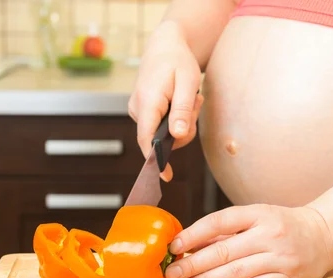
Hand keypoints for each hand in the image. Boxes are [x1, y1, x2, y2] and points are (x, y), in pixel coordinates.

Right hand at [128, 20, 203, 181]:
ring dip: (182, 122)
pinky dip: (175, 118)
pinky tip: (180, 101)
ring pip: (163, 132)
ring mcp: (138, 111)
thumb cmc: (177, 61)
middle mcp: (137, 109)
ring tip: (189, 99)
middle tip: (195, 104)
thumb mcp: (187, 83)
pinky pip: (161, 126)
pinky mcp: (143, 112)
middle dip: (184, 129)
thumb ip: (182, 111)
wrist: (165, 46)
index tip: (165, 176)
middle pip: (161, 138)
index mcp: (147, 102)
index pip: (146, 139)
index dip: (155, 159)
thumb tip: (178, 136)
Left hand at [164, 204, 332, 277]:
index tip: (175, 246)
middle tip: (173, 272)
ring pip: (237, 272)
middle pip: (224, 251)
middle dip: (194, 263)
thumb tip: (190, 245)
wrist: (324, 235)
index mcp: (259, 214)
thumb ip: (226, 230)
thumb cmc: (282, 225)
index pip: (219, 221)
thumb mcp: (256, 217)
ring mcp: (281, 258)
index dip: (194, 234)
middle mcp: (270, 235)